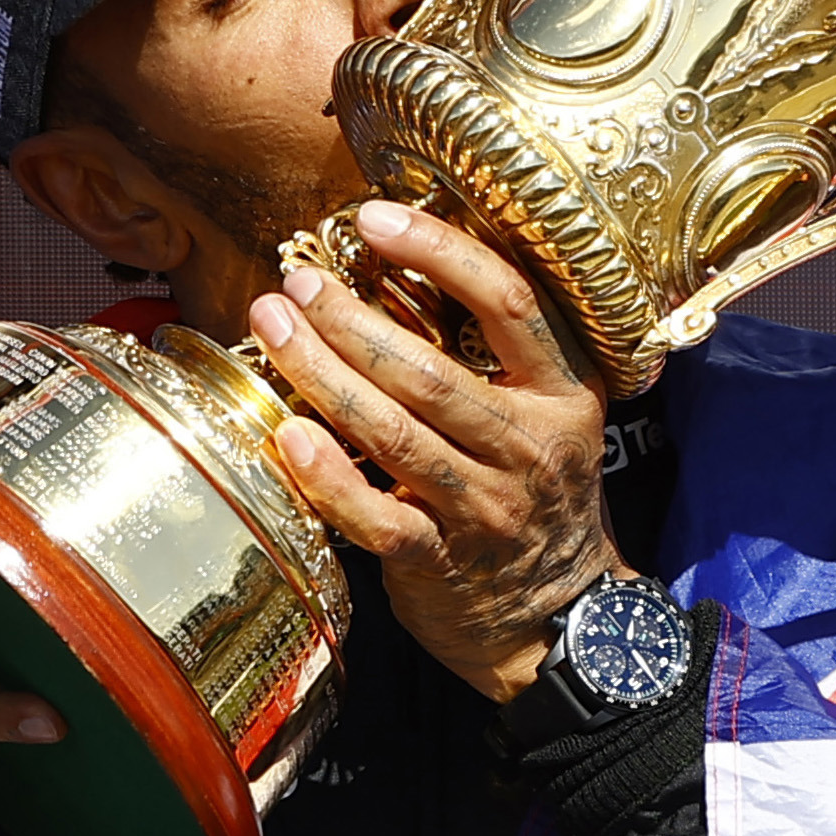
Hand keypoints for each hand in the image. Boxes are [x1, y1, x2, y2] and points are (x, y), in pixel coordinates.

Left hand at [246, 201, 625, 702]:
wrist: (560, 618)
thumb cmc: (535, 496)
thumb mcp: (545, 416)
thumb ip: (490, 353)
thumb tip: (395, 265)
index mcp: (562, 394)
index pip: (510, 304)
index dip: (441, 252)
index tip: (375, 217)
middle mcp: (528, 447)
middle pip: (431, 371)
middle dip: (351, 319)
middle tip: (296, 281)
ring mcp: (484, 509)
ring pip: (395, 434)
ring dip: (323, 376)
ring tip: (273, 329)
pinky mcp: (440, 562)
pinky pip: (375, 516)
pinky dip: (328, 475)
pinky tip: (286, 435)